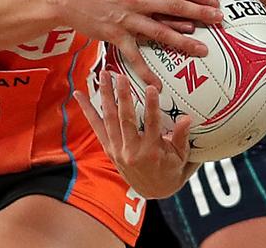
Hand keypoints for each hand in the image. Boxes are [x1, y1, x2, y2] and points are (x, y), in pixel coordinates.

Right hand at [62, 0, 221, 87]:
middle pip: (175, 7)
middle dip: (201, 12)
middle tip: (219, 18)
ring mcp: (128, 20)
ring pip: (161, 33)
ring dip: (185, 42)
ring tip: (205, 50)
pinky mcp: (116, 36)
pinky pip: (134, 56)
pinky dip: (146, 72)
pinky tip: (159, 85)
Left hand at [76, 72, 194, 198]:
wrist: (153, 190)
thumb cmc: (172, 169)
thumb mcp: (182, 156)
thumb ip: (182, 137)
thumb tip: (186, 118)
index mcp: (151, 151)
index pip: (151, 125)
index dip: (151, 106)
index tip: (151, 88)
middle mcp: (131, 151)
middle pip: (125, 119)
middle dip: (122, 96)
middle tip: (120, 76)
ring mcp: (117, 149)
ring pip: (109, 119)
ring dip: (105, 96)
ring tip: (104, 75)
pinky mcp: (108, 148)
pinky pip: (96, 126)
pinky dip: (87, 110)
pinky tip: (79, 94)